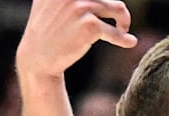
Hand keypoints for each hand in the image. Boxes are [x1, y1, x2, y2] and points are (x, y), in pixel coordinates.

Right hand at [16, 0, 136, 77]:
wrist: (38, 58)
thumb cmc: (47, 31)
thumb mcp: (48, 2)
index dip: (105, 0)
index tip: (109, 9)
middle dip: (118, 10)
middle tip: (120, 21)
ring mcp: (81, 8)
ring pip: (118, 8)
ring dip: (125, 19)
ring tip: (123, 29)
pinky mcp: (90, 26)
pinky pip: (115, 32)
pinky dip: (125, 39)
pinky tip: (130, 42)